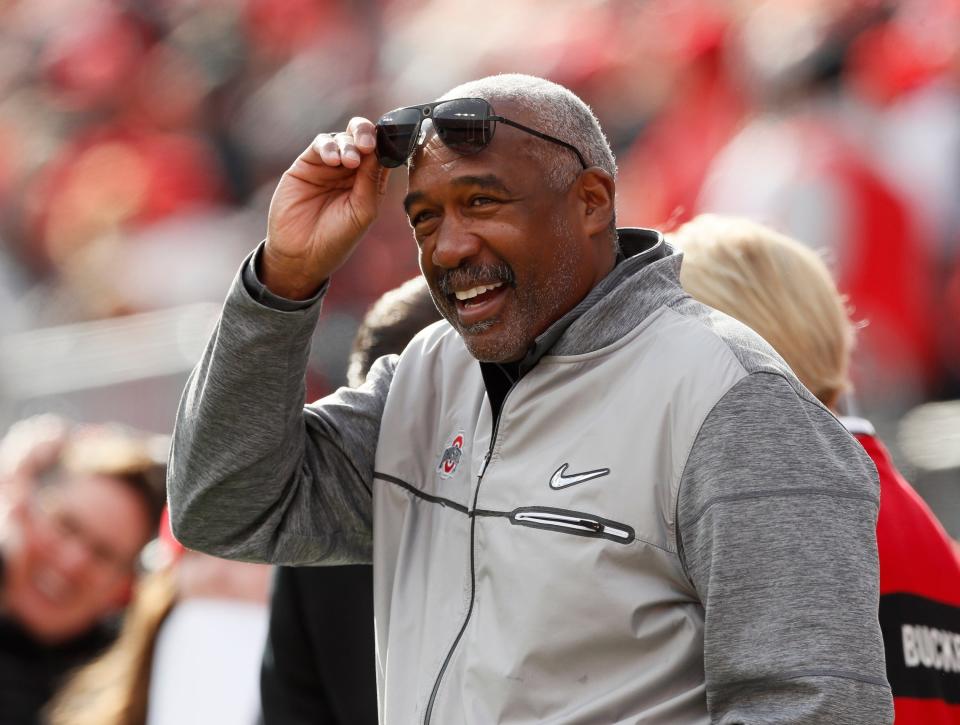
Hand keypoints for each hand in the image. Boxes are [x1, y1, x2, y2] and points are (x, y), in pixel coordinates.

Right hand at [263, 117, 389, 298]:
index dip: (386, 144)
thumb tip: (378, 150)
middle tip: (368, 145)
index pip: (382, 154)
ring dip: (349, 144)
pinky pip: (320, 145)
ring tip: (349, 161)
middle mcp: (351, 171)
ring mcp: (329, 167)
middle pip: (363, 139)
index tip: (388, 144)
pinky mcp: (307, 165)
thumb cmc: (337, 238)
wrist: (301, 254)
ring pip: (342, 138)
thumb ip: (371, 181)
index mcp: (370, 183)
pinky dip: (328, 147)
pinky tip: (332, 161)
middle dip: (367, 135)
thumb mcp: (362, 211)